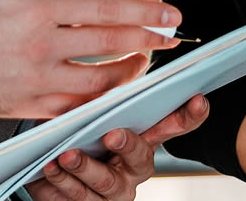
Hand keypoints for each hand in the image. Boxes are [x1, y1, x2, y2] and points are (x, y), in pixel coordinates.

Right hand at [0, 0, 182, 119]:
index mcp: (38, 7)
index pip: (107, 7)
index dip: (145, 11)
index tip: (171, 14)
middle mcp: (41, 44)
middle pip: (111, 43)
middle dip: (149, 40)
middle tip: (172, 38)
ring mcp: (35, 78)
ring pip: (98, 80)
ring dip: (128, 72)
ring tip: (142, 62)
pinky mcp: (26, 105)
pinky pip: (74, 106)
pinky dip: (98, 99)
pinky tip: (111, 90)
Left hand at [26, 95, 209, 199]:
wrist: (46, 166)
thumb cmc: (78, 132)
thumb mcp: (94, 109)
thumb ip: (114, 90)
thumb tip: (136, 59)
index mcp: (143, 140)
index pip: (174, 126)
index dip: (189, 115)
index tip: (198, 99)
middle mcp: (133, 169)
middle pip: (140, 160)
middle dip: (127, 145)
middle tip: (112, 134)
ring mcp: (112, 192)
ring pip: (105, 184)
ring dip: (85, 168)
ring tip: (66, 155)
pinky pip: (75, 198)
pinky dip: (60, 182)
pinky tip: (48, 169)